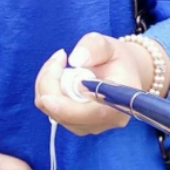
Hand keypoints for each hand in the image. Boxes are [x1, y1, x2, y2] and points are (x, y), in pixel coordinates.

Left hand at [35, 34, 165, 135]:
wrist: (122, 72)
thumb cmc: (115, 57)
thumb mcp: (107, 44)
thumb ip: (93, 47)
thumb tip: (75, 61)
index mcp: (119, 103)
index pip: (90, 114)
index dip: (65, 107)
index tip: (48, 91)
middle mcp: (105, 121)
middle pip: (65, 115)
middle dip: (51, 84)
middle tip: (60, 57)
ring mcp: (90, 125)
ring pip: (54, 112)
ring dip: (48, 84)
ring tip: (60, 61)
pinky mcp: (77, 124)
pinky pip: (52, 109)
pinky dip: (48, 89)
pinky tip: (57, 72)